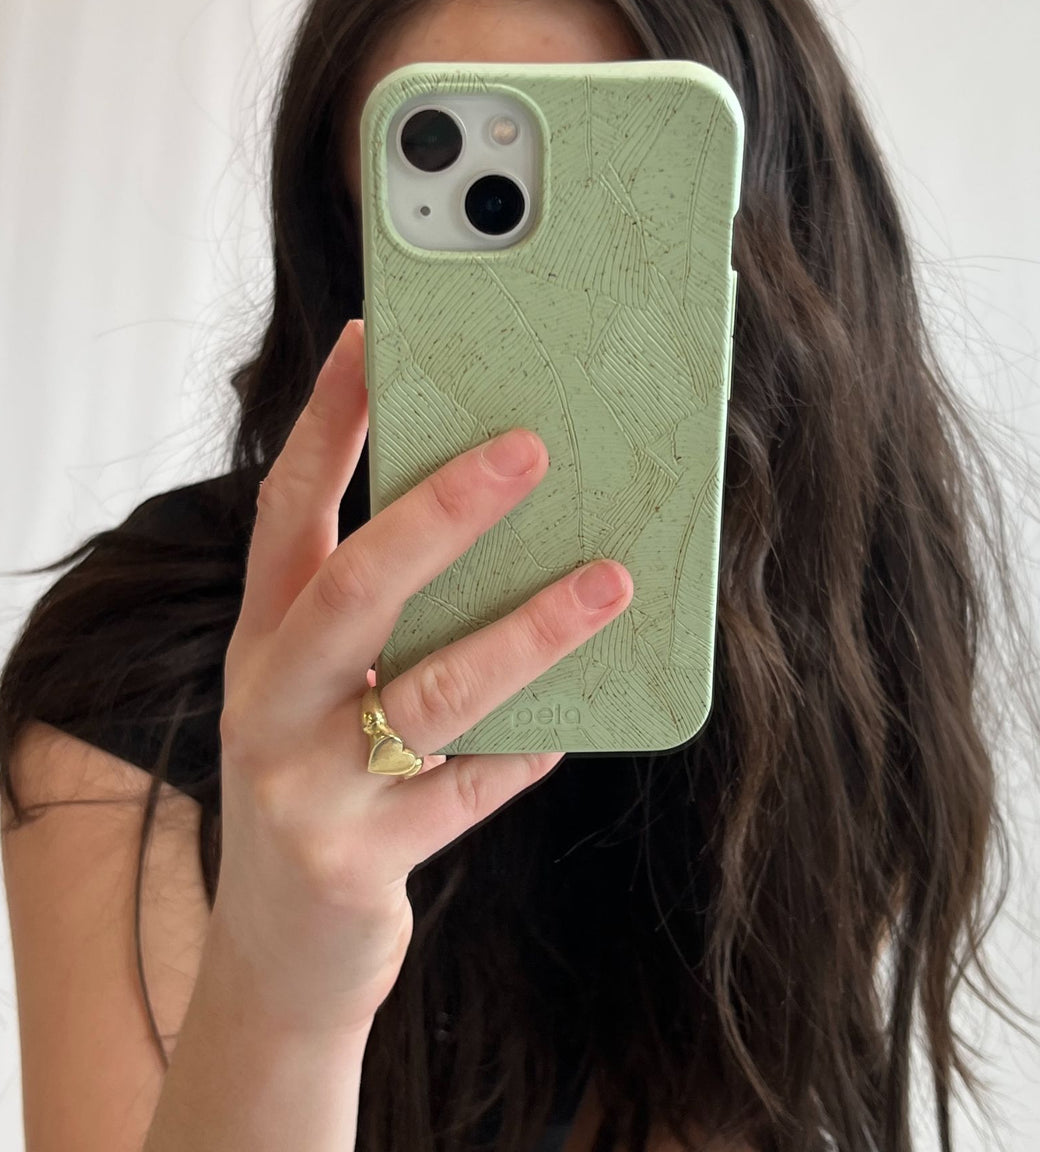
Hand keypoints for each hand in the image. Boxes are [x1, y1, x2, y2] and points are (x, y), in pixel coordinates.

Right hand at [212, 317, 633, 1037]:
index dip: (325, 426)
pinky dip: (525, 746)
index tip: (367, 342)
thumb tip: (509, 523)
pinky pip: (467, 790)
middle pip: (352, 587)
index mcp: (263, 640)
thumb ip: (386, 621)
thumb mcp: (325, 691)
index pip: (286, 511)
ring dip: (529, 632)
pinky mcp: (356, 862)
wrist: (276, 952)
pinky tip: (576, 719)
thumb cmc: (319, 783)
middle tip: (530, 448)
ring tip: (610, 581)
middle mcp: (270, 702)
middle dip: (441, 513)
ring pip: (430, 691)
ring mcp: (306, 787)